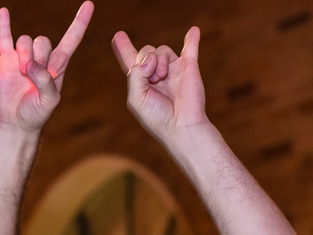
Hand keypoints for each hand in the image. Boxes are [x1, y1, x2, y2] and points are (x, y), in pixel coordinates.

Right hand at [0, 2, 92, 131]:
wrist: (17, 121)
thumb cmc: (38, 113)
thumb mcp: (49, 101)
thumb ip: (45, 82)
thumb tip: (30, 65)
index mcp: (58, 66)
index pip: (72, 40)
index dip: (80, 23)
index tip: (89, 4)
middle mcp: (42, 58)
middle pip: (42, 40)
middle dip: (35, 57)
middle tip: (31, 75)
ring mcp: (24, 57)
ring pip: (25, 40)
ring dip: (22, 55)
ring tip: (21, 74)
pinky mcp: (7, 59)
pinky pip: (5, 37)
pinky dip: (4, 25)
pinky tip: (3, 12)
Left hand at [111, 26, 207, 140]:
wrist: (182, 126)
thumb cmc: (157, 117)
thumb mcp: (136, 98)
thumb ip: (135, 75)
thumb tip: (151, 57)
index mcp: (140, 82)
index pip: (129, 60)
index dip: (123, 47)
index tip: (118, 36)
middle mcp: (156, 74)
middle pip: (145, 51)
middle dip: (145, 59)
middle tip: (152, 77)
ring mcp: (173, 69)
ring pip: (162, 49)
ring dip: (160, 60)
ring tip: (162, 76)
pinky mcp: (189, 67)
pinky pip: (190, 48)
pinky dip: (192, 39)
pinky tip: (194, 30)